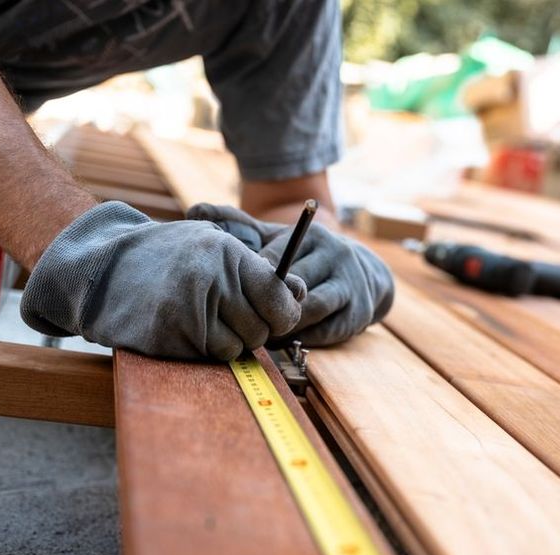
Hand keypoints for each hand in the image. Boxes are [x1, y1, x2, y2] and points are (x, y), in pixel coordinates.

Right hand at [20, 201, 305, 359]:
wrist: (103, 269)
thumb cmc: (168, 256)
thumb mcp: (214, 245)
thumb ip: (258, 270)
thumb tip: (301, 292)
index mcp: (228, 255)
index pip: (280, 297)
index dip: (283, 312)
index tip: (274, 314)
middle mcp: (212, 282)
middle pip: (263, 329)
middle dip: (254, 328)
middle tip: (231, 315)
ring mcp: (190, 312)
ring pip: (239, 348)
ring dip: (229, 341)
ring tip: (204, 318)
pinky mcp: (170, 338)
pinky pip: (211, 357)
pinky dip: (206, 349)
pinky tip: (186, 329)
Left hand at [186, 203, 394, 345]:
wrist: (365, 277)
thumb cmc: (306, 259)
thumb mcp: (278, 238)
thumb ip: (240, 226)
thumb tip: (194, 208)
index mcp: (313, 236)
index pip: (275, 260)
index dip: (251, 281)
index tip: (231, 295)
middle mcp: (337, 255)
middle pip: (293, 286)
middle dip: (265, 306)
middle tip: (239, 321)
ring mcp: (351, 285)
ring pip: (309, 310)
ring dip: (283, 325)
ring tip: (259, 333)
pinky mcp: (359, 314)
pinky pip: (323, 332)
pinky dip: (301, 339)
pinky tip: (282, 341)